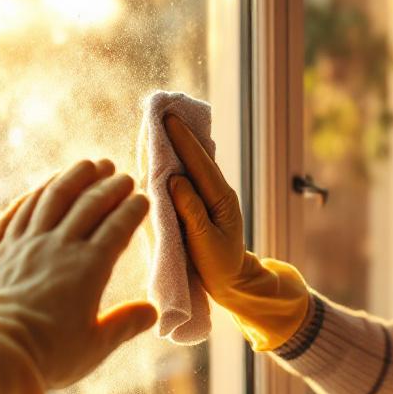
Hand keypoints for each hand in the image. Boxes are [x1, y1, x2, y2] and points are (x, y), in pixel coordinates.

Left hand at [0, 158, 156, 388]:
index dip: (132, 209)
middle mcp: (57, 246)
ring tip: (86, 165)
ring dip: (71, 178)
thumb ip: (125, 324)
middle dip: (108, 185)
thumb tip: (153, 312)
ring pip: (50, 198)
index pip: (116, 226)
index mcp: (88, 267)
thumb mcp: (96, 346)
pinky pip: (14, 213)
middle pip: (87, 204)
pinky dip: (30, 196)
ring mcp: (24, 244)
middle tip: (121, 174)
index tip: (142, 198)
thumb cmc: (49, 355)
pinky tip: (39, 190)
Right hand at [162, 114, 248, 300]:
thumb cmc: (219, 266)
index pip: (200, 163)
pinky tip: (164, 154)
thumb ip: (191, 210)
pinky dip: (176, 162)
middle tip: (162, 112)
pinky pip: (188, 177)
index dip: (184, 140)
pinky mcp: (202, 203)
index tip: (168, 119)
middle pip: (197, 157)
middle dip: (180, 135)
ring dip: (177, 145)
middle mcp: (218, 191)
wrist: (232, 281)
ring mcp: (211, 196)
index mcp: (221, 198)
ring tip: (160, 126)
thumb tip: (174, 179)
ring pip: (193, 165)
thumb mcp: (205, 241)